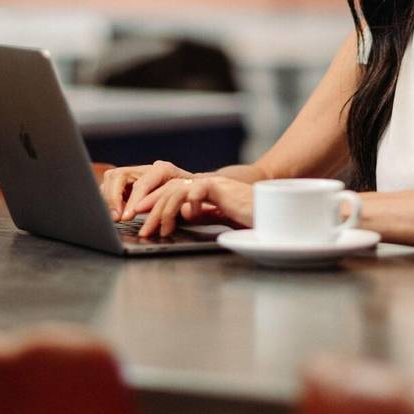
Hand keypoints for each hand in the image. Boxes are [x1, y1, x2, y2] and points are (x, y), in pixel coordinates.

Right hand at [100, 160, 193, 220]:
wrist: (193, 190)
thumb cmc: (192, 196)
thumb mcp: (190, 200)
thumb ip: (183, 204)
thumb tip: (181, 210)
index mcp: (163, 169)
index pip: (142, 183)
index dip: (133, 200)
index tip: (128, 217)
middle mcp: (146, 169)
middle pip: (119, 175)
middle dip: (114, 198)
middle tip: (116, 218)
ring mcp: (135, 174)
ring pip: (111, 179)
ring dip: (108, 199)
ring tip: (113, 217)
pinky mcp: (127, 183)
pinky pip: (109, 187)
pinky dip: (107, 200)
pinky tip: (112, 213)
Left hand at [135, 175, 254, 238]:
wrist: (271, 215)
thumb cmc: (248, 218)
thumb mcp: (218, 217)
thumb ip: (200, 214)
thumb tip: (181, 215)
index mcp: (201, 189)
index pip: (170, 192)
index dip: (153, 204)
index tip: (141, 220)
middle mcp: (204, 183)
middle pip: (168, 190)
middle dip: (151, 209)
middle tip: (142, 228)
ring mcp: (212, 183)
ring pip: (177, 191)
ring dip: (164, 211)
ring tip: (160, 230)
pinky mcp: (221, 187)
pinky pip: (196, 191)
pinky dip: (191, 205)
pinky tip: (192, 217)